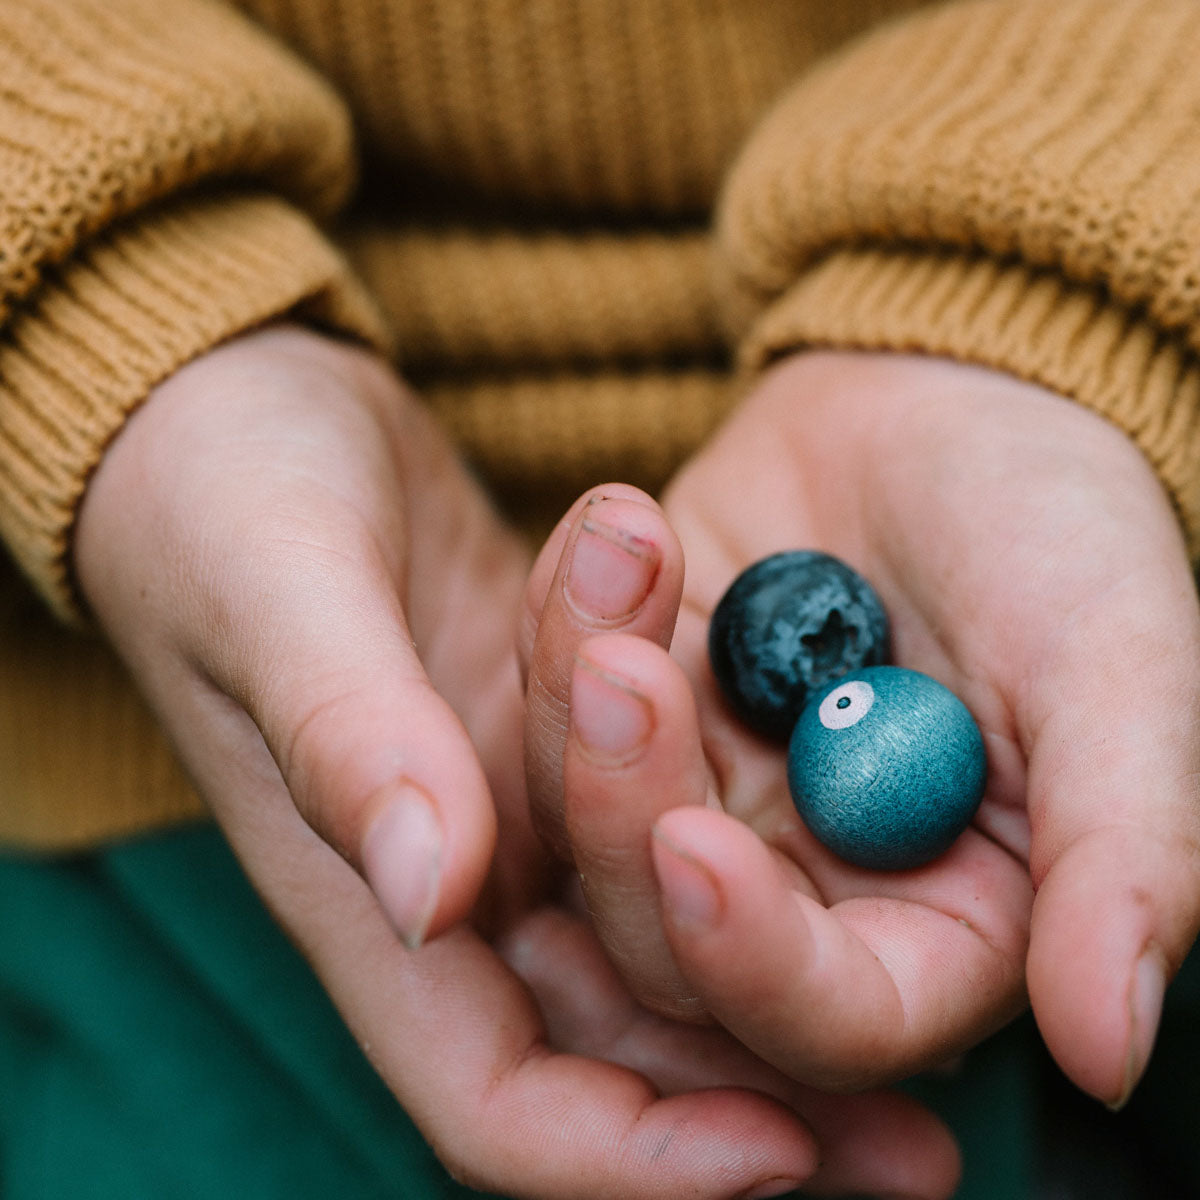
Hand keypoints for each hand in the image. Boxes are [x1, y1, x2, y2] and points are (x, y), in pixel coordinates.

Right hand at [74, 328, 958, 1198]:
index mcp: (369, 894)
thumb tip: (429, 887)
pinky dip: (757, 849)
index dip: (632, 1153)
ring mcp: (510, 816)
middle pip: (614, 1056)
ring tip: (951, 999)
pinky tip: (865, 853)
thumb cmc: (223, 498)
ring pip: (661, 950)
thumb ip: (346, 734)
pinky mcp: (551, 742)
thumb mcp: (278, 588)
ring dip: (783, 985)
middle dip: (760, 1100)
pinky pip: (668, 827)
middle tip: (925, 1142)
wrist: (243, 415)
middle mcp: (451, 886)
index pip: (499, 1097)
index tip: (781, 1148)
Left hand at [523, 350, 1199, 1105]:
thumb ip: (1124, 859)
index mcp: (937, 925)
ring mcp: (700, 790)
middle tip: (619, 668)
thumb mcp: (1120, 677)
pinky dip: (561, 611)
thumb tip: (1110, 1048)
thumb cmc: (1062, 540)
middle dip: (621, 811)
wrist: (956, 414)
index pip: (830, 1017)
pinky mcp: (632, 702)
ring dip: (572, 695)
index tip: (695, 847)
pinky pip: (547, 695)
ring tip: (623, 551)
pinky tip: (617, 524)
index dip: (751, 961)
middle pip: (661, 937)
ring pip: (578, 817)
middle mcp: (800, 886)